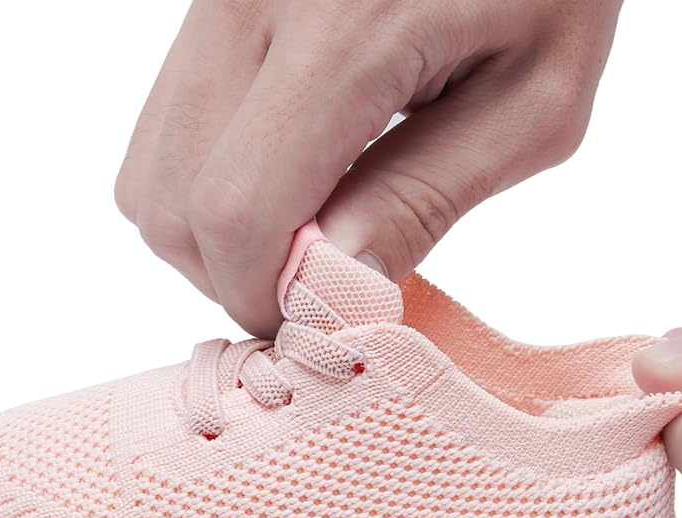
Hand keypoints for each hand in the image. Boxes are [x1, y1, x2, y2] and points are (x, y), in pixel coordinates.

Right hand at [115, 0, 622, 336]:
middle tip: (313, 281)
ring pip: (149, 175)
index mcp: (344, 31)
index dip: (262, 298)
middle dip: (232, 277)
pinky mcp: (208, 6)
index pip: (237, 213)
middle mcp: (248, 4)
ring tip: (301, 228)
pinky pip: (164, 131)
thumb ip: (425, 199)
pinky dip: (205, 186)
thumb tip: (333, 288)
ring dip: (213, 236)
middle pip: (169, 206)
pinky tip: (280, 176)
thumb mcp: (532, 105)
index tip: (317, 321)